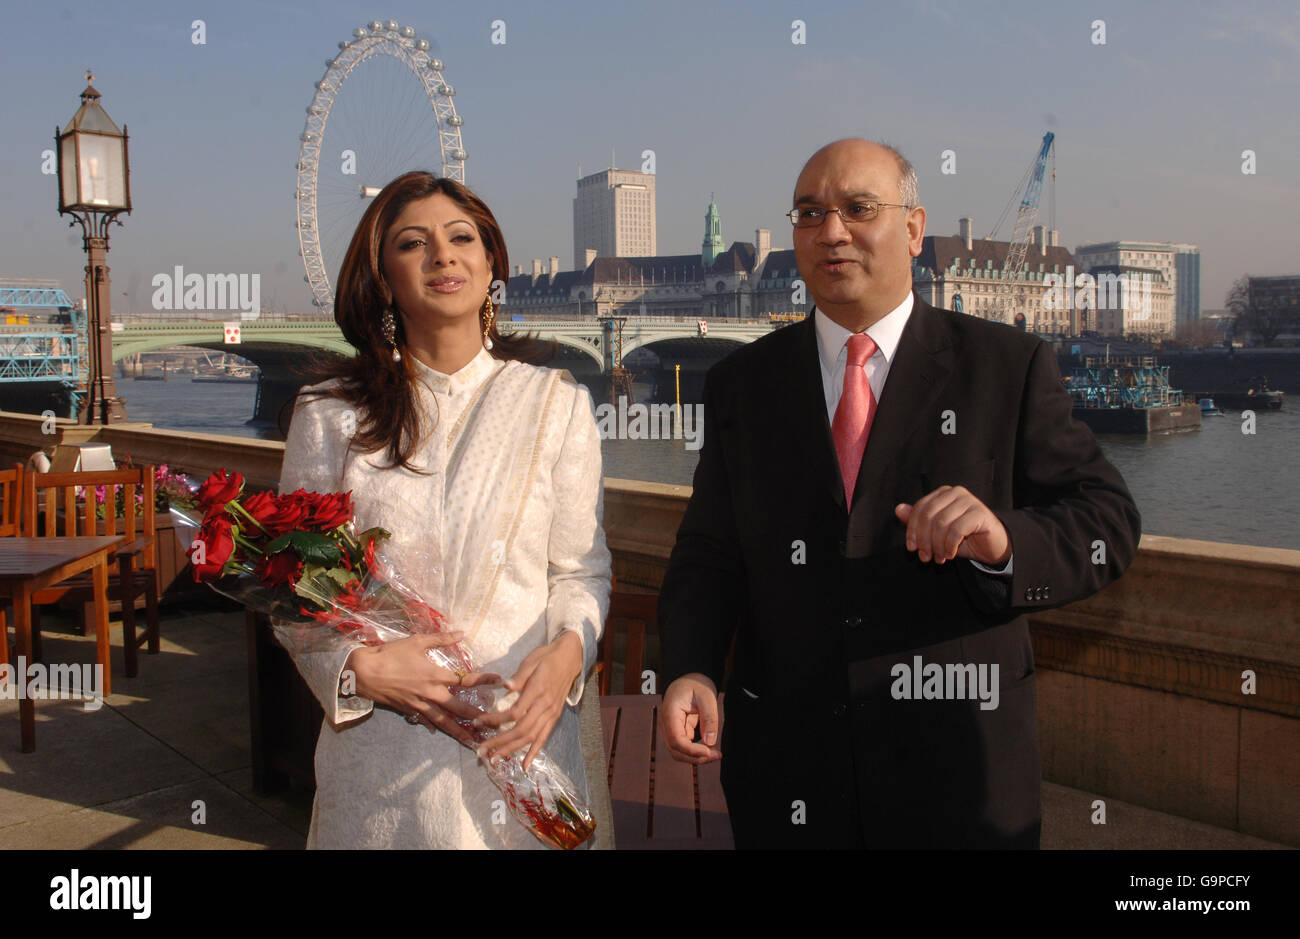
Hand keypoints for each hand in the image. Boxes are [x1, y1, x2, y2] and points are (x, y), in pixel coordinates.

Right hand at [345, 633, 500, 746]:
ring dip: (460, 732)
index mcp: (435, 675)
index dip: (484, 680)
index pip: (465, 680)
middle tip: (493, 726)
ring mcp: (419, 705)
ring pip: (443, 722)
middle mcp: (430, 694)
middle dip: (477, 717)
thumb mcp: (417, 642)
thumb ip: (441, 639)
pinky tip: (441, 733)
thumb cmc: (390, 654)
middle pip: (458, 708)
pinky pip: (425, 721)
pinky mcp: (408, 711)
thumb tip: (462, 633)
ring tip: (474, 742)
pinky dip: (434, 727)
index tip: (499, 681)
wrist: (363, 672)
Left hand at [473, 630, 582, 771]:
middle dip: (499, 742)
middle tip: (481, 750)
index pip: (514, 713)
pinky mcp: (554, 717)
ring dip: (512, 750)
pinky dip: (534, 752)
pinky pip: (544, 737)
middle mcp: (545, 705)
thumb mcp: (531, 661)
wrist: (570, 658)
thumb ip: (519, 676)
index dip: (495, 720)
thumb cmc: (546, 657)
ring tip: (495, 758)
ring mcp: (551, 713)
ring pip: (530, 737)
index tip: (478, 722)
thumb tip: (505, 685)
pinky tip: (525, 765)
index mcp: (537, 690)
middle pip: (520, 730)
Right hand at [660, 673, 721, 763]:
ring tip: (716, 754)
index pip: (676, 740)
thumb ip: (709, 718)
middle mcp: (666, 724)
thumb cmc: (696, 684)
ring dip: (696, 757)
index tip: (709, 751)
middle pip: (676, 750)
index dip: (691, 750)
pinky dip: (697, 752)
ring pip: (679, 752)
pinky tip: (710, 750)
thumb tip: (710, 742)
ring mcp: (671, 729)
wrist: (689, 679)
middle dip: (695, 757)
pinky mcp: (678, 732)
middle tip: (717, 755)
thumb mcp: (707, 696)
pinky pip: (685, 747)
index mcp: (670, 712)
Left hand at [895, 486, 1010, 566]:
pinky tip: (950, 554)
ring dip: (937, 546)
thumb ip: (918, 521)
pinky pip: (956, 530)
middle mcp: (955, 492)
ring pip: (941, 523)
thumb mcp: (936, 532)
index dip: (912, 530)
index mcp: (942, 493)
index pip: (920, 508)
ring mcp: (969, 500)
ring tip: (940, 558)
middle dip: (924, 540)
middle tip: (925, 557)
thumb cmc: (963, 538)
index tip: (911, 549)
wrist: (992, 546)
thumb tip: (898, 509)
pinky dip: (950, 545)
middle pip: (929, 515)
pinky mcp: (980, 513)